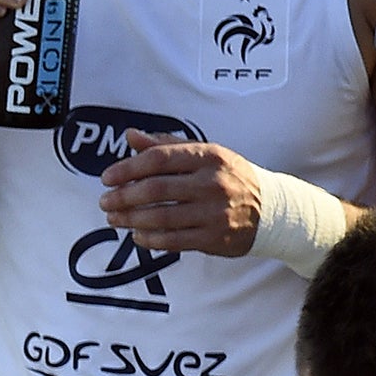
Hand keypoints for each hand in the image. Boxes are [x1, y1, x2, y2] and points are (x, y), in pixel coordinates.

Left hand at [99, 130, 262, 256]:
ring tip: (115, 218)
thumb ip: (166, 145)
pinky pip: (173, 240)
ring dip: (131, 219)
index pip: (159, 159)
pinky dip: (150, 239)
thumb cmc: (230, 178)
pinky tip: (137, 235)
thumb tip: (131, 135)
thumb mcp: (205, 154)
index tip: (107, 177)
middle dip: (123, 197)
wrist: (271, 209)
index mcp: (208, 156)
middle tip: (105, 201)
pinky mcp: (214, 237)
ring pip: (161, 217)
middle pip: (156, 189)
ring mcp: (214, 212)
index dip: (128, 168)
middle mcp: (212, 183)